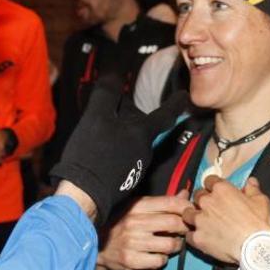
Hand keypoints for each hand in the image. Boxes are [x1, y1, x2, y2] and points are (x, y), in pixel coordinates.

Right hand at [49, 75, 188, 223]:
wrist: (83, 194)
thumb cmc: (92, 153)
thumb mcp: (96, 116)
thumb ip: (107, 93)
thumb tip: (114, 76)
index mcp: (142, 132)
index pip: (165, 113)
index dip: (175, 103)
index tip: (185, 97)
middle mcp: (144, 149)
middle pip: (140, 124)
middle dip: (128, 115)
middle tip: (109, 107)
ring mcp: (135, 165)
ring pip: (129, 140)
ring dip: (118, 132)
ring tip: (95, 132)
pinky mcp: (124, 178)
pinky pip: (121, 155)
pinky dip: (112, 148)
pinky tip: (95, 150)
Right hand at [98, 191, 191, 269]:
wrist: (96, 244)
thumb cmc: (121, 223)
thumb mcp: (138, 207)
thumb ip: (162, 202)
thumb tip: (185, 194)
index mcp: (138, 205)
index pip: (171, 203)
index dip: (186, 208)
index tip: (191, 213)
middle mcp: (135, 222)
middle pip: (174, 223)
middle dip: (184, 228)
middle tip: (184, 230)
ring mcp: (132, 241)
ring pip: (170, 244)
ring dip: (176, 245)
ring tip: (172, 244)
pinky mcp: (131, 259)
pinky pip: (159, 260)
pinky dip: (163, 259)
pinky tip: (158, 255)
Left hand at [184, 176, 269, 263]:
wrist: (256, 248)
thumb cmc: (259, 223)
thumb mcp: (261, 201)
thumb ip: (253, 189)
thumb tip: (251, 181)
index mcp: (221, 190)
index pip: (209, 180)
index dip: (212, 186)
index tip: (216, 193)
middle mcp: (207, 202)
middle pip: (197, 196)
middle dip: (202, 201)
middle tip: (211, 209)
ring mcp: (200, 220)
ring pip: (187, 213)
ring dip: (193, 216)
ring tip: (201, 223)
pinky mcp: (197, 237)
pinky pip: (188, 235)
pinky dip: (193, 236)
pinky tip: (201, 238)